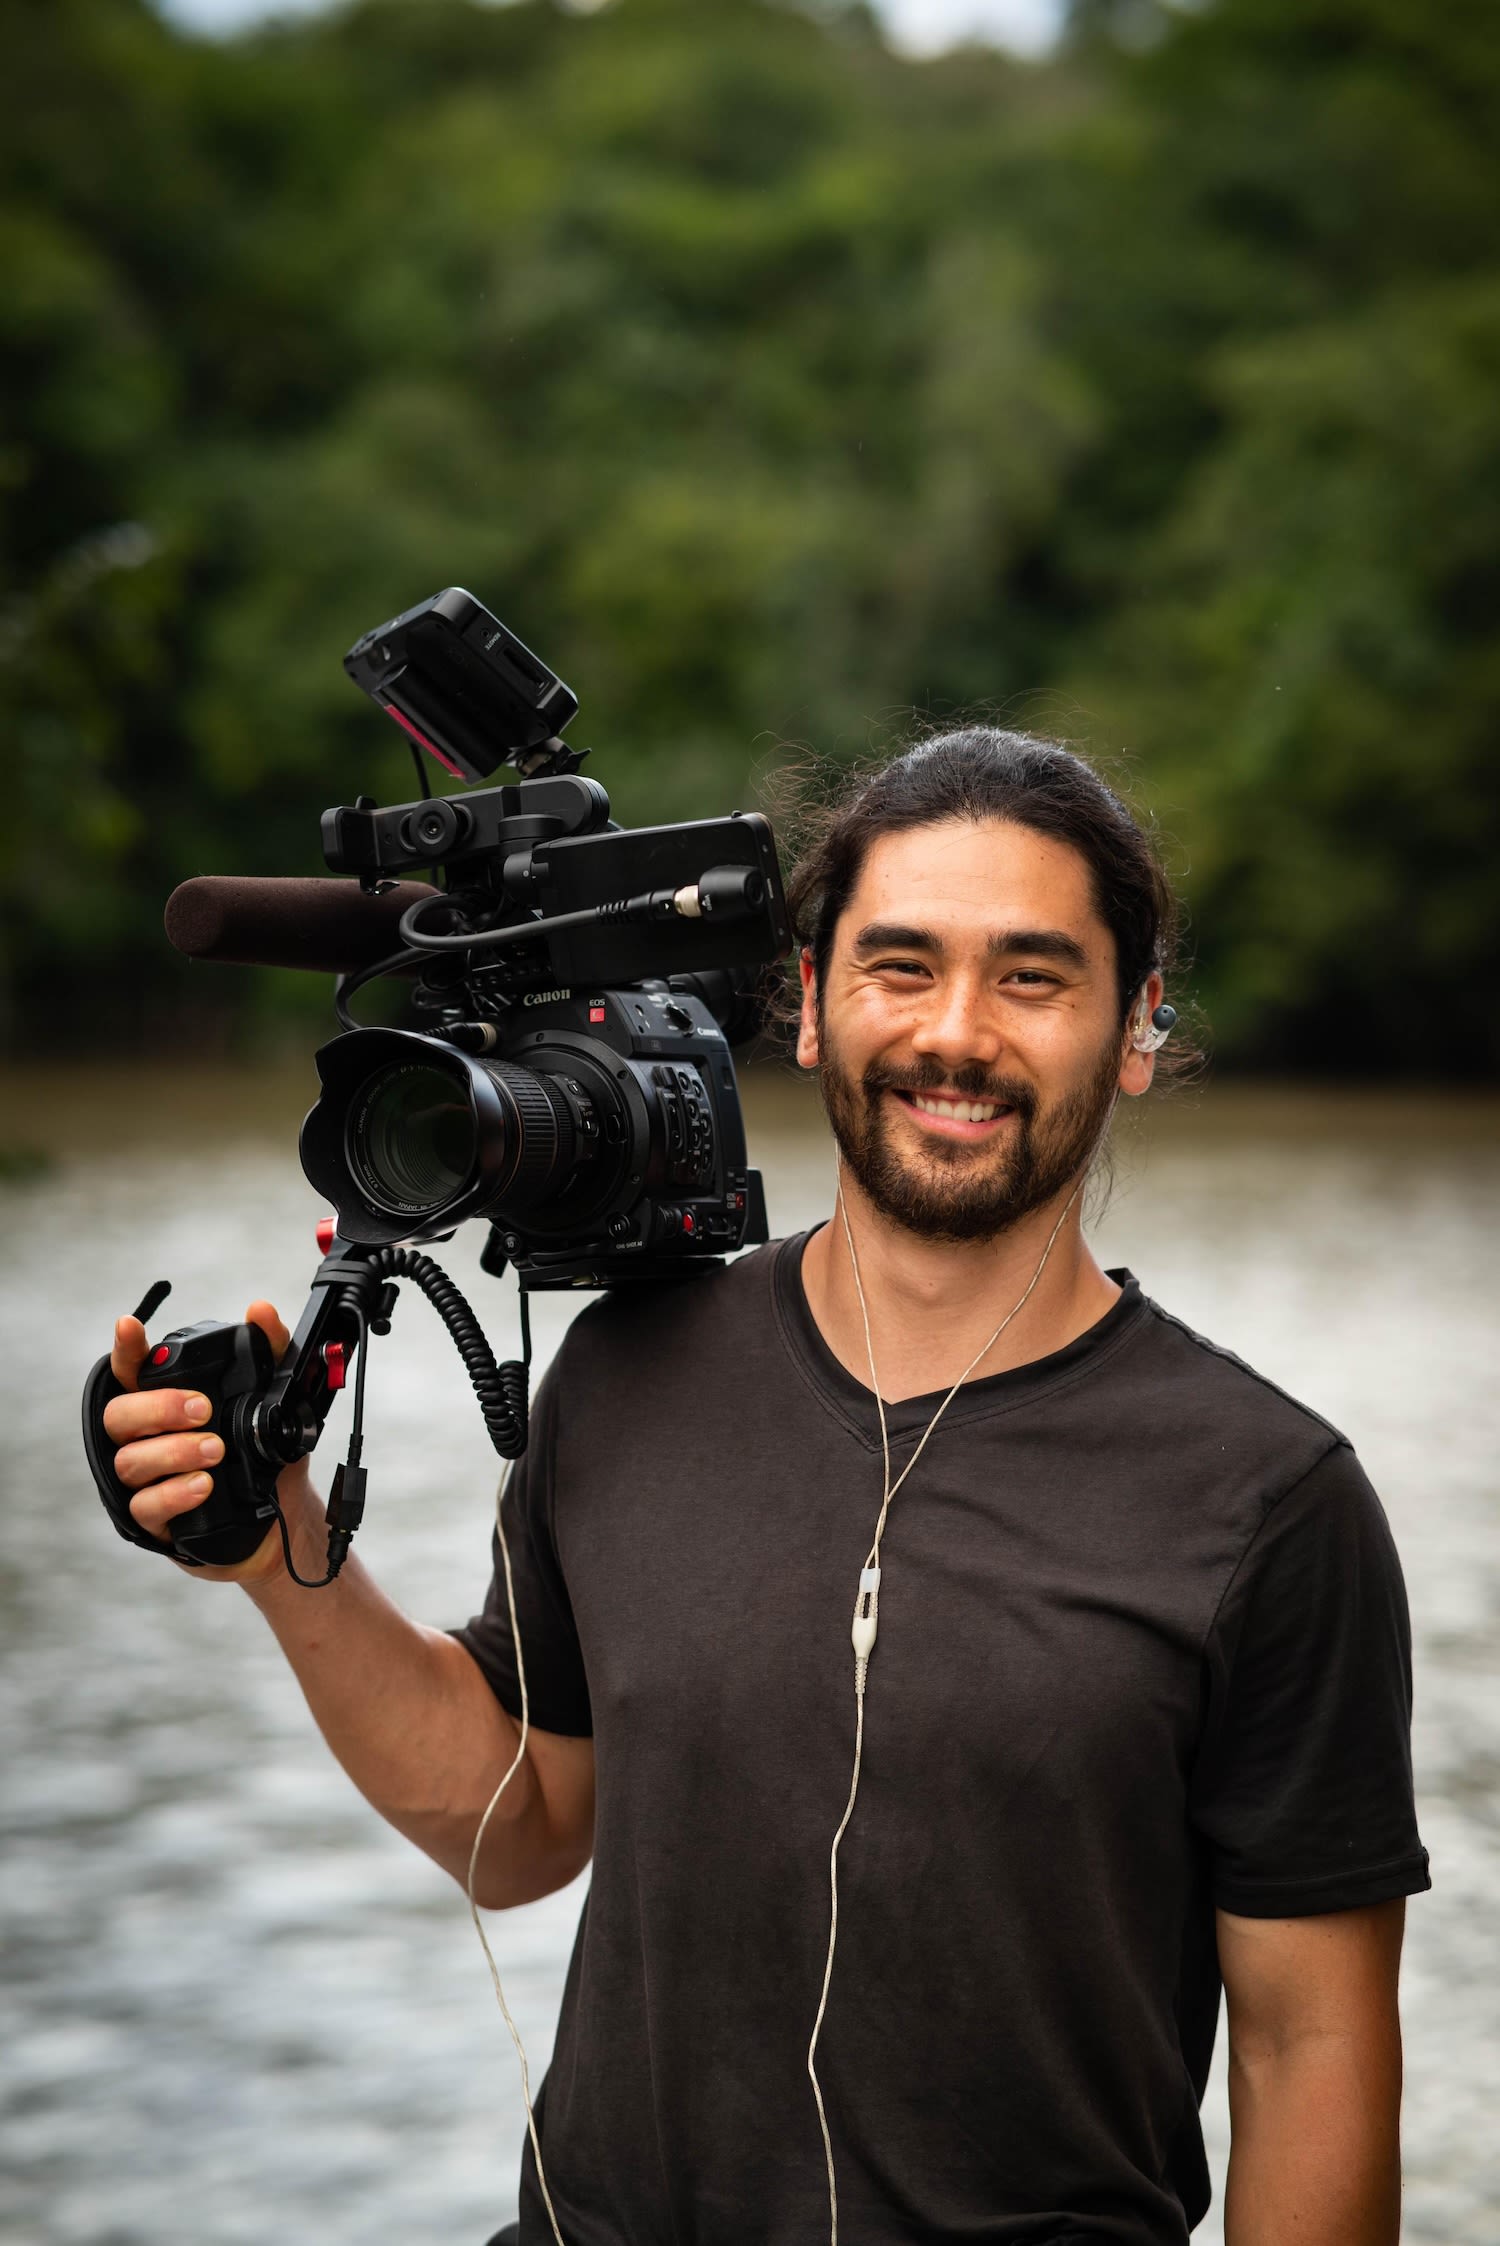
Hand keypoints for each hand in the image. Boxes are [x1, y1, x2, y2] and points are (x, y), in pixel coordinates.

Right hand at [103, 1300, 299, 1581]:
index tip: (129, 1325)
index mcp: (165, 1402)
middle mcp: (145, 1438)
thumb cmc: (264, 1451)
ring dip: (173, 1452)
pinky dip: (174, 1494)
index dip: (126, 1348)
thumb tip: (261, 1311)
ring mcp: (146, 1480)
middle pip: (119, 1416)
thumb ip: (271, 1351)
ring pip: (131, 1461)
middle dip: (158, 1408)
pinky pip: (146, 1506)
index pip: (131, 1371)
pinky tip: (204, 1486)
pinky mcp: (155, 1520)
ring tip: (215, 1450)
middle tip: (202, 1410)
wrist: (282, 1512)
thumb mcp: (278, 1399)